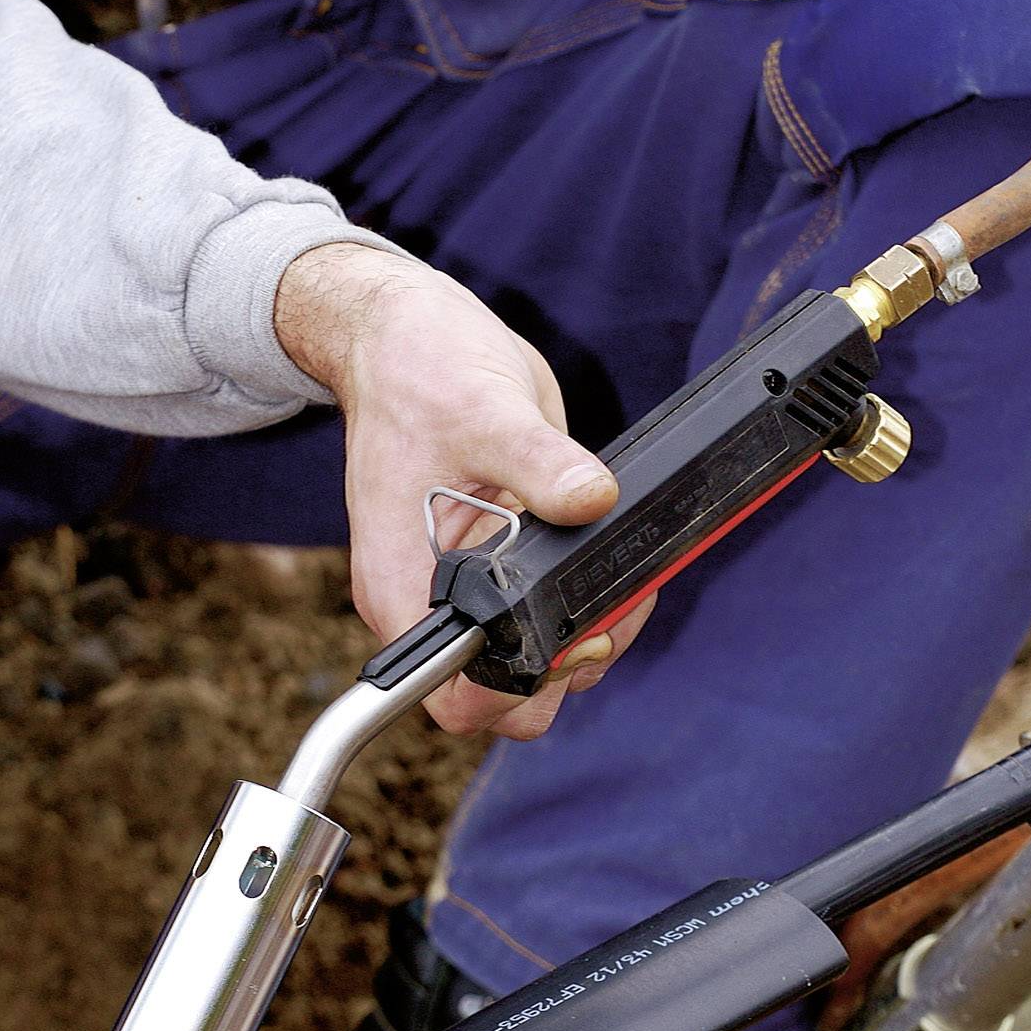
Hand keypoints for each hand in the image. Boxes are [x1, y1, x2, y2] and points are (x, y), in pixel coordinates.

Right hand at [274, 242, 654, 738]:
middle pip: (503, 695)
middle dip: (567, 670)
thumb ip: (538, 462)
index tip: (568, 638)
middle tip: (615, 609)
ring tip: (628, 586)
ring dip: (590, 639)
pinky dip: (592, 606)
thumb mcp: (484, 410)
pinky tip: (619, 567)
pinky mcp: (504, 563)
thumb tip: (592, 499)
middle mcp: (429, 599)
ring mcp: (469, 586)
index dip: (515, 689)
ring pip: (534, 662)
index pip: (453, 695)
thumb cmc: (418, 370)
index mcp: (402, 585)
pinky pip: (549, 615)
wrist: (409, 335)